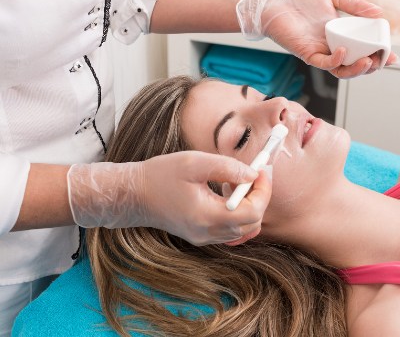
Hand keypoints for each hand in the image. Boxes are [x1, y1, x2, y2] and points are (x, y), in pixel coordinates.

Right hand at [68, 151, 271, 245]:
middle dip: (260, 197)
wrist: (134, 196)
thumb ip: (227, 168)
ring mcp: (205, 238)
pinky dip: (238, 214)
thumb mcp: (194, 163)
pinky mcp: (201, 236)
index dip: (263, 191)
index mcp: (208, 217)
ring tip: (238, 183)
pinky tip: (228, 196)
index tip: (262, 171)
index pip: (252, 212)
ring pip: (244, 229)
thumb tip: (253, 174)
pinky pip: (231, 231)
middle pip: (252, 224)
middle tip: (256, 175)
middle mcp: (208, 233)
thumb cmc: (160, 176)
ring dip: (250, 205)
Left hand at [236, 0, 399, 78]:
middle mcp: (331, 46)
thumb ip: (355, 6)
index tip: (393, 57)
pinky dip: (335, 61)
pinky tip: (343, 51)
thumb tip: (379, 15)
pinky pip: (322, 63)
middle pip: (354, 65)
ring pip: (340, 70)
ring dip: (356, 69)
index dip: (378, 56)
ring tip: (368, 62)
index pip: (362, 51)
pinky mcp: (305, 53)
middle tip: (383, 61)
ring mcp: (319, 51)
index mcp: (340, 34)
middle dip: (371, 66)